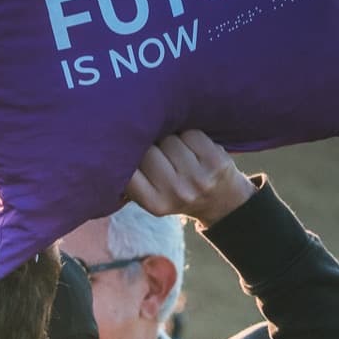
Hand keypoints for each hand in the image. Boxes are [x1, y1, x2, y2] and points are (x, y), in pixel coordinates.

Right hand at [124, 131, 252, 227]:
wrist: (222, 202)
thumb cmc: (176, 193)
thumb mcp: (150, 196)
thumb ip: (132, 178)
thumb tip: (116, 142)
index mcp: (155, 203)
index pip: (128, 168)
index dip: (127, 155)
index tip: (129, 153)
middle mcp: (177, 193)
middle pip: (148, 151)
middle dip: (149, 146)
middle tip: (157, 152)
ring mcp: (199, 178)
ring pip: (169, 139)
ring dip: (169, 138)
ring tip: (174, 149)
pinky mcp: (217, 162)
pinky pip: (191, 134)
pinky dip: (188, 135)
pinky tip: (191, 146)